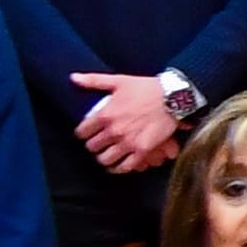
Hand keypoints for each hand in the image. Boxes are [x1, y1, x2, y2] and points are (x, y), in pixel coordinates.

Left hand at [70, 73, 185, 172]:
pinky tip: (117, 166)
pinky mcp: (142, 150)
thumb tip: (73, 78)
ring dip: (104, 158)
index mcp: (105, 115)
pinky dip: (119, 168)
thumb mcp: (118, 81)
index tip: (87, 133)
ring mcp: (128, 143)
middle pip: (92, 147)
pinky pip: (125, 166)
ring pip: (105, 160)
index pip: (82, 132)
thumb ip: (93, 81)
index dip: (83, 133)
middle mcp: (114, 131)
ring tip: (106, 155)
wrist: (172, 97)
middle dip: (93, 145)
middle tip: (98, 143)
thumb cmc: (146, 88)